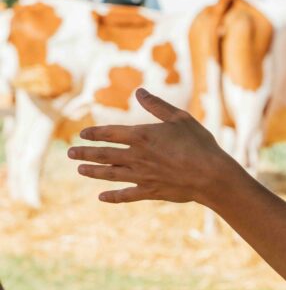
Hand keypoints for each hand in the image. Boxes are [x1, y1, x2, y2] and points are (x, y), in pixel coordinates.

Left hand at [69, 87, 240, 204]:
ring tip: (80, 170)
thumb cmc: (199, 142)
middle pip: (104, 155)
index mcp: (143, 135)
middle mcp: (137, 156)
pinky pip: (126, 195)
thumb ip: (157, 106)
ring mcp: (142, 176)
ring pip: (111, 174)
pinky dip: (113, 196)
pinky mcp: (150, 191)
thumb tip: (139, 91)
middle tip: (70, 153)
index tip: (83, 134)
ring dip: (93, 172)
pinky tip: (102, 197)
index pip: (111, 133)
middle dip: (86, 153)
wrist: (210, 174)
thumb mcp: (180, 118)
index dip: (95, 133)